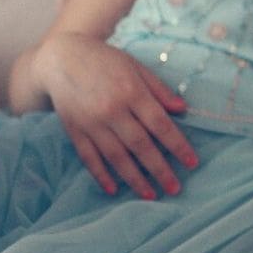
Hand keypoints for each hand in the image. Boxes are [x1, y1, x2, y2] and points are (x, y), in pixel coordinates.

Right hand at [34, 32, 197, 198]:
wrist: (61, 58)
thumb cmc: (106, 61)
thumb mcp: (136, 67)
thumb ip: (159, 90)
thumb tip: (183, 110)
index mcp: (131, 92)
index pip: (160, 125)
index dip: (178, 146)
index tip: (192, 163)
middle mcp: (112, 110)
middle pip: (140, 146)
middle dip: (160, 169)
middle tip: (175, 189)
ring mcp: (91, 122)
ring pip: (116, 157)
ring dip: (134, 178)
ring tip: (150, 195)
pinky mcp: (74, 130)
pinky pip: (89, 157)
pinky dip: (101, 175)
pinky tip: (113, 189)